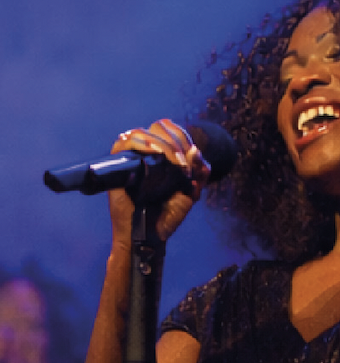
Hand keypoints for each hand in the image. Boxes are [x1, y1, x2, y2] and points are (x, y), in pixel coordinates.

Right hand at [107, 119, 210, 245]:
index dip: (182, 136)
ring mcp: (130, 159)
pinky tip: (154, 152)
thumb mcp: (191, 192)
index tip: (190, 157)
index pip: (171, 129)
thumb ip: (199, 173)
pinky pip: (122, 144)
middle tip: (183, 164)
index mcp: (164, 156)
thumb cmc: (168, 214)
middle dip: (175, 141)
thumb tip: (196, 150)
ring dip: (162, 143)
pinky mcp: (117, 167)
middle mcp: (146, 153)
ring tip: (172, 161)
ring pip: (141, 133)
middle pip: (158, 127)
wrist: (151, 235)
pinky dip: (140, 143)